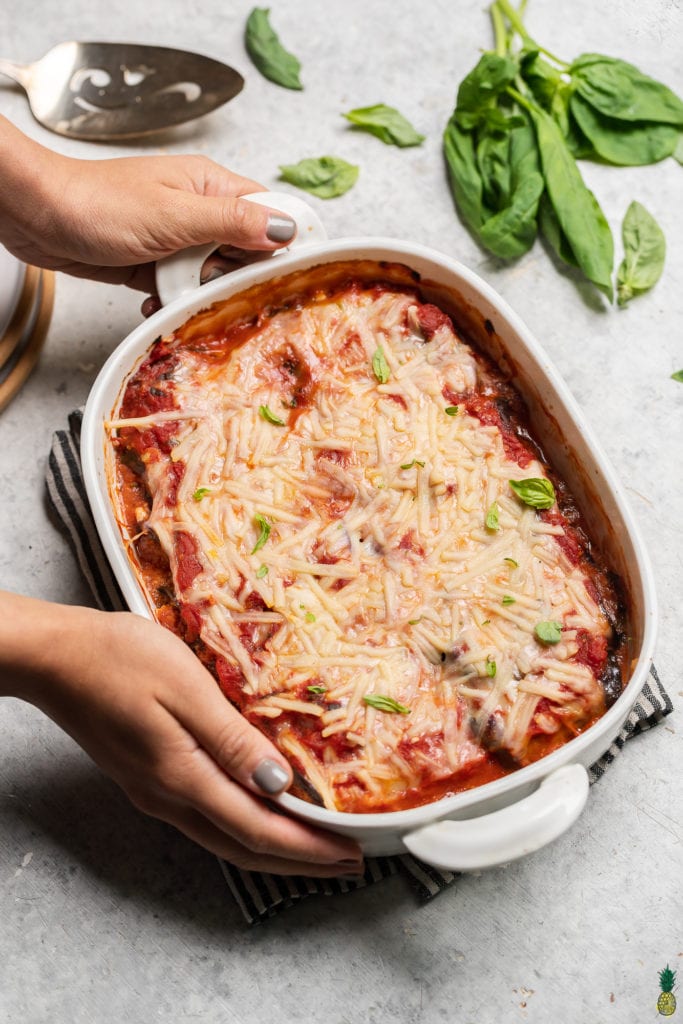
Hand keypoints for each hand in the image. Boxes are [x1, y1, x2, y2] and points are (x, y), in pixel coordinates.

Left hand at [0, 115, 294, 302]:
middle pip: (245, 253)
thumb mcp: (174, 215)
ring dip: (199, 295)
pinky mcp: (155, 263)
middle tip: (214, 288)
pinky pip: (180, 289)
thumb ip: (232, 222)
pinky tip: (157, 305)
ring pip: (212, 277)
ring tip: (177, 296)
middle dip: (234, 278)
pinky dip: (172, 302)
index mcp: (211, 186)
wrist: (36, 216)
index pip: (270, 213)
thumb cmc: (97, 203)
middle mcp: (199, 211)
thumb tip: (285, 228)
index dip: (283, 244)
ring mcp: (177, 239)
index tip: (286, 277)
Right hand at [1, 594, 362, 875]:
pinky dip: (245, 825)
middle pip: (244, 846)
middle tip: (345, 862)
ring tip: (313, 845)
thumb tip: (278, 784)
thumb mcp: (185, 689)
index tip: (350, 854)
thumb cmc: (118, 660)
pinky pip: (207, 816)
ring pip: (224, 836)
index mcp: (183, 777)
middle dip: (299, 860)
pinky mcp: (147, 775)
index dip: (308, 847)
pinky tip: (259, 809)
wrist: (56, 656)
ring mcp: (154, 790)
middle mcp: (168, 796)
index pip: (259, 829)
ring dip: (273, 847)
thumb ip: (232, 739)